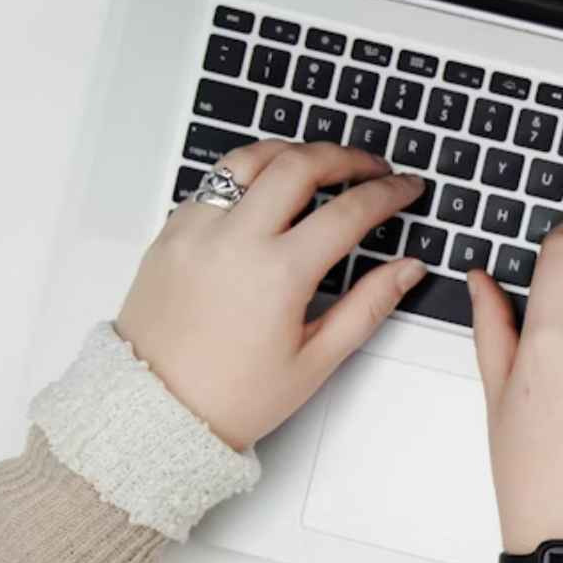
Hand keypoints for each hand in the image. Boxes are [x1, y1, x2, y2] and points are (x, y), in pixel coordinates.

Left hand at [115, 140, 427, 449]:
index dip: (388, 193)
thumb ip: (368, 306)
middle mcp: (233, 240)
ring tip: (321, 163)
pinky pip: (214, 182)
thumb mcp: (316, 360)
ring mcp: (196, 230)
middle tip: (373, 166)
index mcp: (277, 274)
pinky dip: (249, 174)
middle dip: (346, 157)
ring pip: (250, 158)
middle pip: (299, 164)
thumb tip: (407, 270)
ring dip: (293, 152)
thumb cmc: (231, 396)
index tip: (406, 188)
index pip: (348, 211)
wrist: (155, 410)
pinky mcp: (171, 232)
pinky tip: (269, 190)